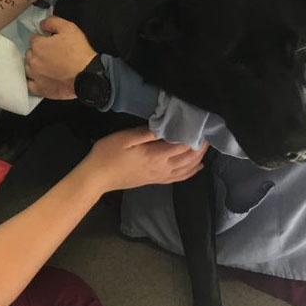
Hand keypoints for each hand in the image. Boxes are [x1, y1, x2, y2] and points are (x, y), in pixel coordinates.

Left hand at [25, 16, 96, 99]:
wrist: (87, 75)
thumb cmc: (78, 51)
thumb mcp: (69, 28)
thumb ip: (52, 22)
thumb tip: (42, 25)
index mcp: (38, 45)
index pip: (34, 39)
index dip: (44, 39)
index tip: (52, 43)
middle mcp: (33, 61)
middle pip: (30, 53)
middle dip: (38, 52)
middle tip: (52, 54)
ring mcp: (35, 76)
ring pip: (28, 67)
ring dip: (35, 65)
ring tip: (48, 66)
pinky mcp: (40, 89)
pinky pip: (30, 84)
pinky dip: (34, 80)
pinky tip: (41, 78)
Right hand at [79, 127, 207, 192]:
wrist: (97, 177)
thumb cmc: (108, 154)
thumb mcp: (125, 138)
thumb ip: (146, 132)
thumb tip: (165, 125)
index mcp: (155, 155)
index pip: (182, 145)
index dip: (195, 137)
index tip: (204, 126)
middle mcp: (161, 167)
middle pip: (188, 158)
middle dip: (200, 147)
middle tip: (208, 135)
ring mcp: (159, 176)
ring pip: (186, 169)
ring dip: (198, 159)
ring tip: (205, 148)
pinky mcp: (155, 181)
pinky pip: (178, 178)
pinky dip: (190, 173)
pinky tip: (196, 168)